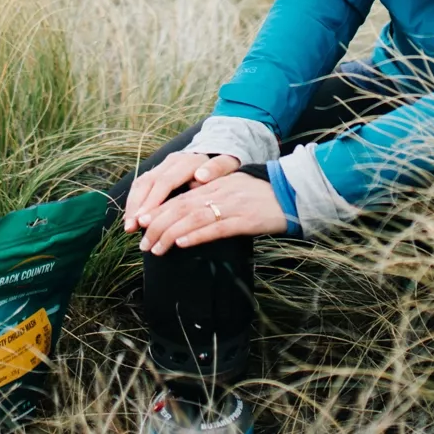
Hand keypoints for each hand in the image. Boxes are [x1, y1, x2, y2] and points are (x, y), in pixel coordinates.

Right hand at [123, 151, 239, 232]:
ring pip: (141, 184)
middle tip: (131, 227)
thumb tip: (201, 176)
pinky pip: (142, 186)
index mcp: (186, 161)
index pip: (164, 182)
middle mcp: (171, 161)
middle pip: (147, 182)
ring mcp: (163, 166)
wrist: (219, 152)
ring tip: (128, 227)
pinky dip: (135, 203)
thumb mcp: (227, 165)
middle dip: (137, 206)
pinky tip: (132, 220)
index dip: (152, 201)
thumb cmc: (225, 167)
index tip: (144, 219)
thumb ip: (217, 169)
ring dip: (133, 206)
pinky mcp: (159, 172)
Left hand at [140, 172, 287, 253]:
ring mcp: (231, 205)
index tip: (141, 224)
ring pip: (192, 218)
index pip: (179, 198)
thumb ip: (212, 192)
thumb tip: (190, 200)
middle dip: (158, 226)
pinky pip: (216, 228)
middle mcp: (218, 192)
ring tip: (155, 248)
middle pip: (180, 208)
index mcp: (214, 185)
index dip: (158, 211)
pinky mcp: (245, 220)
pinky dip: (196, 235)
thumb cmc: (262, 193)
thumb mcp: (234, 187)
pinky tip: (181, 243)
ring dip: (170, 234)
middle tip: (142, 242)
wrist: (292, 192)